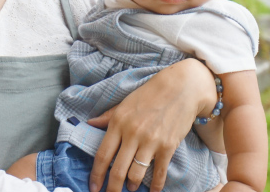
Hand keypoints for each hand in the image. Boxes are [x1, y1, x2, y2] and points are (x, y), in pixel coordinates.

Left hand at [88, 59, 217, 191]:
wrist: (180, 88)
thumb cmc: (149, 94)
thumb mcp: (125, 102)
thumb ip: (108, 116)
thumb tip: (90, 123)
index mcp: (118, 122)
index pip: (102, 154)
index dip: (96, 174)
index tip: (93, 186)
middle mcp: (132, 133)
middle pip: (117, 170)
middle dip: (112, 188)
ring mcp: (150, 141)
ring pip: (136, 175)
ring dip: (131, 186)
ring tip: (130, 188)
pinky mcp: (168, 147)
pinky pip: (159, 173)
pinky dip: (155, 186)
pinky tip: (152, 191)